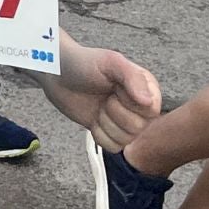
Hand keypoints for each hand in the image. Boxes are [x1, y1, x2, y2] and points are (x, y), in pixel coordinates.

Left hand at [42, 38, 162, 152]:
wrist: (57, 75)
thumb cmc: (83, 63)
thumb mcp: (109, 62)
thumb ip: (132, 77)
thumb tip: (148, 103)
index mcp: (147, 88)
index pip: (151, 111)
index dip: (129, 103)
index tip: (116, 89)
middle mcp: (140, 107)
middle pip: (138, 127)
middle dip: (114, 112)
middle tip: (104, 96)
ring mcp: (125, 122)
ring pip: (126, 139)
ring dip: (105, 123)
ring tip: (99, 105)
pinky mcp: (110, 133)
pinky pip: (112, 147)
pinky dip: (99, 134)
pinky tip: (94, 118)